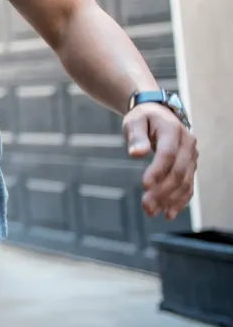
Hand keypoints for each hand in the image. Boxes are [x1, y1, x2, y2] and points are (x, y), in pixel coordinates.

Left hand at [125, 103, 197, 219]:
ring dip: (170, 199)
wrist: (159, 114)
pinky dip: (180, 200)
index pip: (167, 154)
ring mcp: (192, 156)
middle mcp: (187, 144)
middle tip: (146, 206)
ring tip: (152, 212)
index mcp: (173, 130)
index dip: (157, 171)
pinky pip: (189, 185)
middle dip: (163, 191)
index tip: (144, 185)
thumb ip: (136, 137)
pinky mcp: (190, 166)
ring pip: (185, 182)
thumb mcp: (134, 122)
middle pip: (178, 171)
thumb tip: (136, 153)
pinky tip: (169, 213)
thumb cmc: (143, 118)